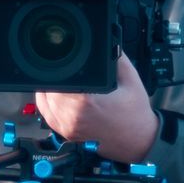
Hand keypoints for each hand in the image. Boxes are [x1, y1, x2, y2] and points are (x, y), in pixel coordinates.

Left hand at [34, 53, 158, 163]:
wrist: (139, 141)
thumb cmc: (135, 114)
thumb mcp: (131, 79)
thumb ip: (116, 57)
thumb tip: (106, 41)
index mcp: (86, 102)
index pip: (59, 79)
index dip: (59, 67)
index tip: (64, 59)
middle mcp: (73, 116)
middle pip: (48, 88)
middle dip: (55, 77)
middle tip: (64, 67)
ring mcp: (68, 127)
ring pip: (44, 101)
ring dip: (48, 89)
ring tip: (61, 80)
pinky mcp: (66, 134)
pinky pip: (46, 115)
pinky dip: (47, 102)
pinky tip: (54, 94)